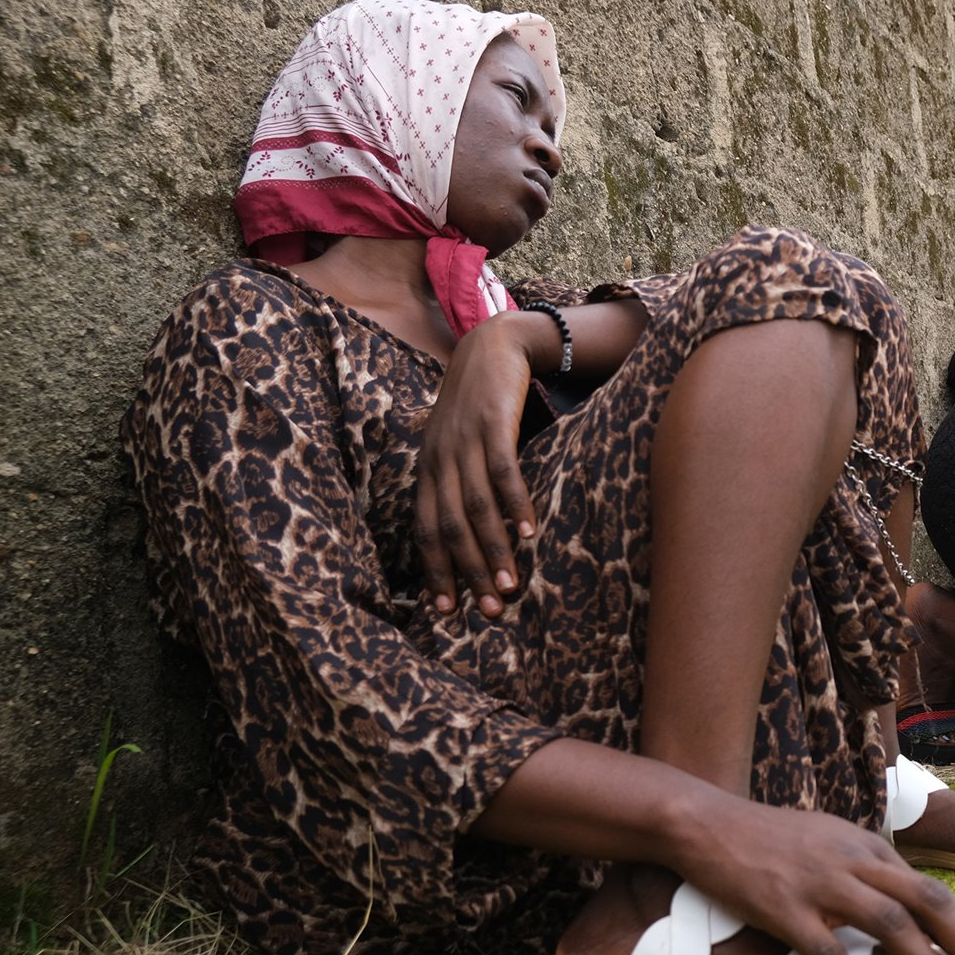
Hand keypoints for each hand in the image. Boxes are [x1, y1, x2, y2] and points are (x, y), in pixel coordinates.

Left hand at [414, 314, 543, 615]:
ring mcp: (464, 440)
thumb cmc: (480, 403)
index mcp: (428, 468)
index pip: (425, 529)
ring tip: (509, 584)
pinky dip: (514, 503)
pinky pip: (503, 470)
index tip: (448, 611)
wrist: (494, 344)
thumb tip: (470, 532)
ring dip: (492, 549)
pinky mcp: (493, 423)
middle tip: (488, 610)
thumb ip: (459, 481)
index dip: (436, 570)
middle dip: (467, 572)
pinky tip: (530, 531)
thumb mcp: (459, 443)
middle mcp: (439, 458)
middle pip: (449, 525)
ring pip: (475, 505)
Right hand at [672, 800, 954, 954]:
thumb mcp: (826, 839)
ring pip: (892, 927)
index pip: (929, 891)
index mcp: (867, 847)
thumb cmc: (764, 837)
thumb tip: (895, 899)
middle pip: (928, 903)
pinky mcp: (786, 908)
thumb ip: (862, 865)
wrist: (706, 823)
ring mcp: (822, 883)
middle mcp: (855, 861)